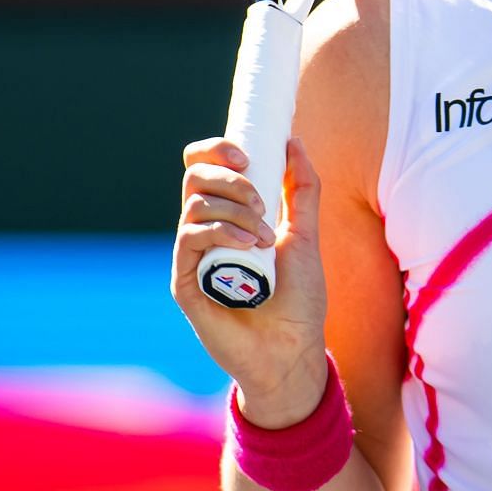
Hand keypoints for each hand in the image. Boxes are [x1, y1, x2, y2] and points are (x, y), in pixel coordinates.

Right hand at [172, 136, 331, 426]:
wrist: (293, 349)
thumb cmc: (299, 299)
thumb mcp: (305, 234)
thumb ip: (302, 189)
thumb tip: (293, 141)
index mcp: (228, 215)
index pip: (205, 167)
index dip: (217, 150)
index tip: (248, 156)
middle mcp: (205, 231)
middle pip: (194, 177)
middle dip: (230, 177)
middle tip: (261, 200)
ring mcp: (193, 256)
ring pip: (194, 204)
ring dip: (234, 209)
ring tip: (264, 236)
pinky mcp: (185, 281)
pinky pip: (189, 237)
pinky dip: (221, 231)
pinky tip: (248, 244)